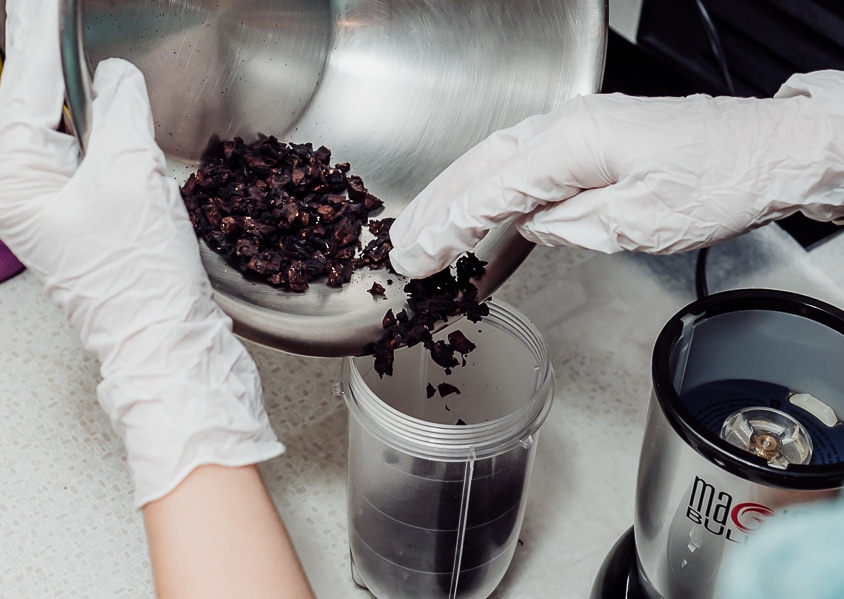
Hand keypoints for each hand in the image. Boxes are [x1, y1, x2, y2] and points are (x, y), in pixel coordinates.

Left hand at [0, 0, 282, 507]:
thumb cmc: (140, 278)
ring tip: (70, 38)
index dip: (40, 37)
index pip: (27, 89)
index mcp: (16, 181)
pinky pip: (93, 155)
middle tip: (51, 8)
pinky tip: (109, 100)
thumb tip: (118, 78)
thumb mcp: (129, 179)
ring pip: (67, 130)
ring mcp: (58, 207)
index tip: (45, 0)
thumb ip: (119, 115)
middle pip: (37, 105)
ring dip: (77, 87)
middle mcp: (27, 193)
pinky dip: (104, 124)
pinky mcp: (93, 218)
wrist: (170, 344)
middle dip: (50, 55)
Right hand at [388, 71, 843, 277]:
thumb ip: (569, 224)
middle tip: (398, 245)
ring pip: (494, 161)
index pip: (489, 192)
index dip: (446, 229)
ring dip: (453, 195)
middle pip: (478, 168)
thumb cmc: (718, 183)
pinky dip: (488, 188)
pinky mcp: (587, 139)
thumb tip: (529, 225)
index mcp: (572, 142)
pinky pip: (522, 163)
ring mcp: (575, 127)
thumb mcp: (639, 223)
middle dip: (434, 208)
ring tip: (418, 228)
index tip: (413, 258)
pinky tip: (473, 210)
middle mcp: (565, 125)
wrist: (769, 153)